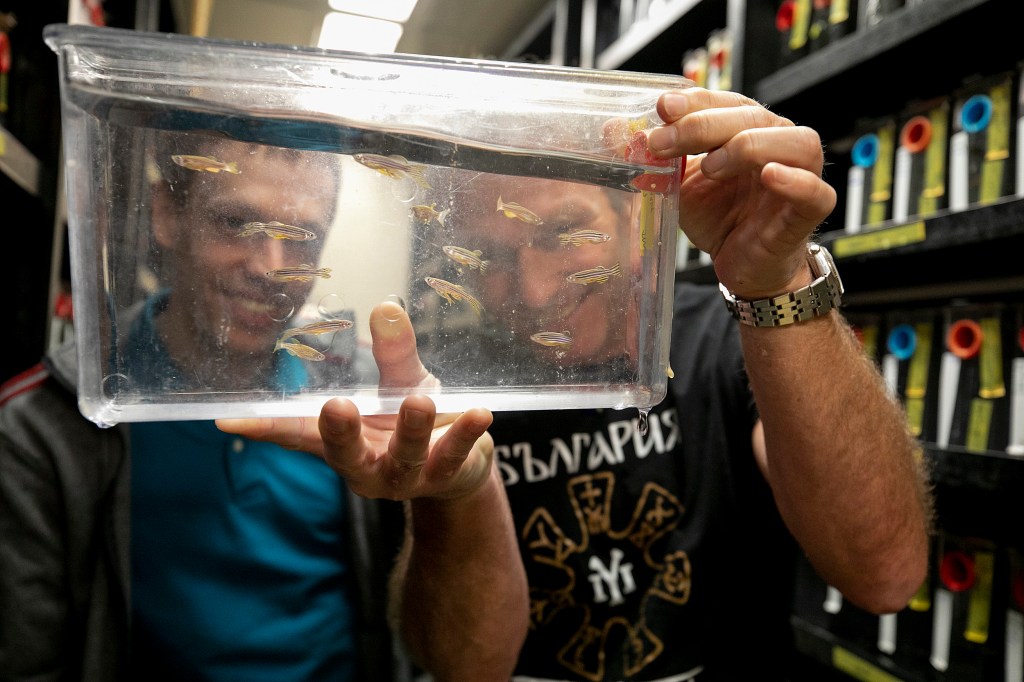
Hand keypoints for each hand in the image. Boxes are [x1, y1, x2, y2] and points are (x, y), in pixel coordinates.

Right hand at [216, 301, 494, 500]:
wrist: (462, 465)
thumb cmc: (416, 420)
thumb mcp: (402, 382)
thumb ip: (393, 352)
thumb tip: (385, 307)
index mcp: (344, 442)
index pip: (298, 434)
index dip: (266, 427)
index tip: (229, 418)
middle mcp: (367, 466)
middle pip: (346, 455)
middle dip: (340, 434)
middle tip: (337, 408)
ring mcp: (405, 477)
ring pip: (402, 459)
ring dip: (409, 431)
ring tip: (419, 402)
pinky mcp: (445, 476)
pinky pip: (454, 456)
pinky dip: (464, 435)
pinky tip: (480, 414)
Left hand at [647, 87, 836, 299]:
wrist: (743, 266)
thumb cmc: (719, 218)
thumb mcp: (677, 186)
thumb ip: (653, 159)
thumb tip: (611, 130)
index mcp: (746, 128)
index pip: (724, 101)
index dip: (694, 101)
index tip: (661, 107)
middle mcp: (778, 142)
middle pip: (749, 117)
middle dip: (701, 126)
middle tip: (662, 142)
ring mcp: (801, 172)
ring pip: (791, 141)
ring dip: (746, 146)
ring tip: (710, 167)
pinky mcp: (811, 208)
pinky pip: (813, 189)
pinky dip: (793, 180)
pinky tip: (771, 176)